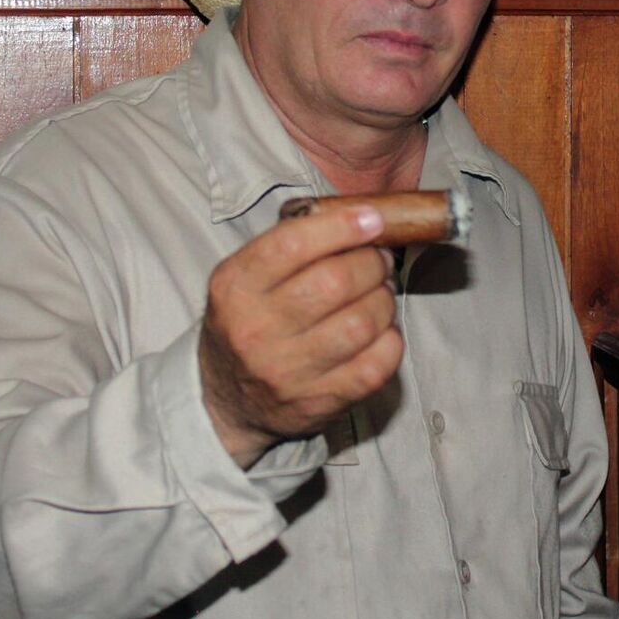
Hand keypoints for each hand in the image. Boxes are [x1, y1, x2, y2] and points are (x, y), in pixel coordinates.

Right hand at [199, 204, 401, 465]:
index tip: (373, 219)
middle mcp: (256, 330)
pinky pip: (377, 364)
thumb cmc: (250, 322)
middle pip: (336, 282)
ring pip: (362, 323)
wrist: (228, 400)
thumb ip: (294, 243)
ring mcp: (287, 371)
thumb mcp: (247, 277)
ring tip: (379, 295)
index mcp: (235, 287)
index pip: (293, 244)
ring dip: (384, 301)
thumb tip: (365, 217)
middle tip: (378, 261)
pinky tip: (380, 331)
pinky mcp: (319, 401)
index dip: (342, 227)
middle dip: (371, 263)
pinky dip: (390, 340)